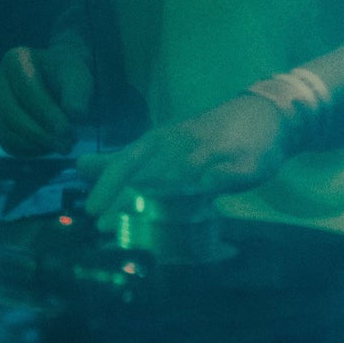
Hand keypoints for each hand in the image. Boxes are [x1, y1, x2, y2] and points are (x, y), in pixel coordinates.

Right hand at [0, 44, 93, 155]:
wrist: (56, 77)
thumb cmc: (67, 74)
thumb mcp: (77, 76)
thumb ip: (77, 92)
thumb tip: (76, 113)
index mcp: (15, 60)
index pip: (27, 90)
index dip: (46, 112)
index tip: (66, 130)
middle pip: (12, 114)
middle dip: (40, 134)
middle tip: (66, 146)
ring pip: (7, 133)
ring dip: (36, 145)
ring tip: (63, 146)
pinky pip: (7, 144)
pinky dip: (30, 150)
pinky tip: (50, 146)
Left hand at [77, 93, 288, 221]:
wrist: (263, 115)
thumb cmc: (204, 135)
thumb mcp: (159, 144)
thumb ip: (122, 160)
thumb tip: (80, 167)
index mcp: (157, 142)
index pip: (125, 163)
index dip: (108, 186)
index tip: (90, 213)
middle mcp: (178, 145)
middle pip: (148, 175)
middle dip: (124, 202)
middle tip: (103, 227)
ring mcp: (210, 155)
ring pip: (180, 178)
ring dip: (157, 201)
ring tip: (136, 227)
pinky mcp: (240, 165)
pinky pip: (220, 179)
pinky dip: (206, 192)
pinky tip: (196, 208)